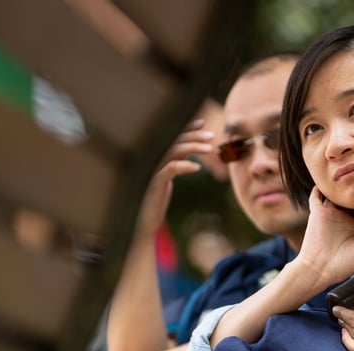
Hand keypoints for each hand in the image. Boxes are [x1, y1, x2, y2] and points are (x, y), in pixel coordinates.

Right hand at [134, 119, 215, 240]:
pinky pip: (171, 169)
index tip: (201, 123)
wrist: (142, 223)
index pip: (169, 136)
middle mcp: (149, 159)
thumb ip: (174, 164)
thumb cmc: (154, 201)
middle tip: (211, 136)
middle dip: (193, 136)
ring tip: (210, 149)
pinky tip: (197, 168)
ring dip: (193, 147)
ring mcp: (150, 170)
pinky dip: (185, 166)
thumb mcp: (166, 179)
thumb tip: (191, 152)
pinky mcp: (153, 183)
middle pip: (173, 140)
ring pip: (173, 151)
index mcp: (152, 157)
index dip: (185, 128)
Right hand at [292, 188, 353, 288]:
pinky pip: (316, 195)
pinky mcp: (317, 212)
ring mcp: (330, 214)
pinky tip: (329, 181)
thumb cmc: (341, 266)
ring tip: (349, 178)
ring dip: (341, 186)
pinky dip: (321, 186)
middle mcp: (343, 218)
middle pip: (352, 198)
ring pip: (336, 194)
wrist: (319, 270)